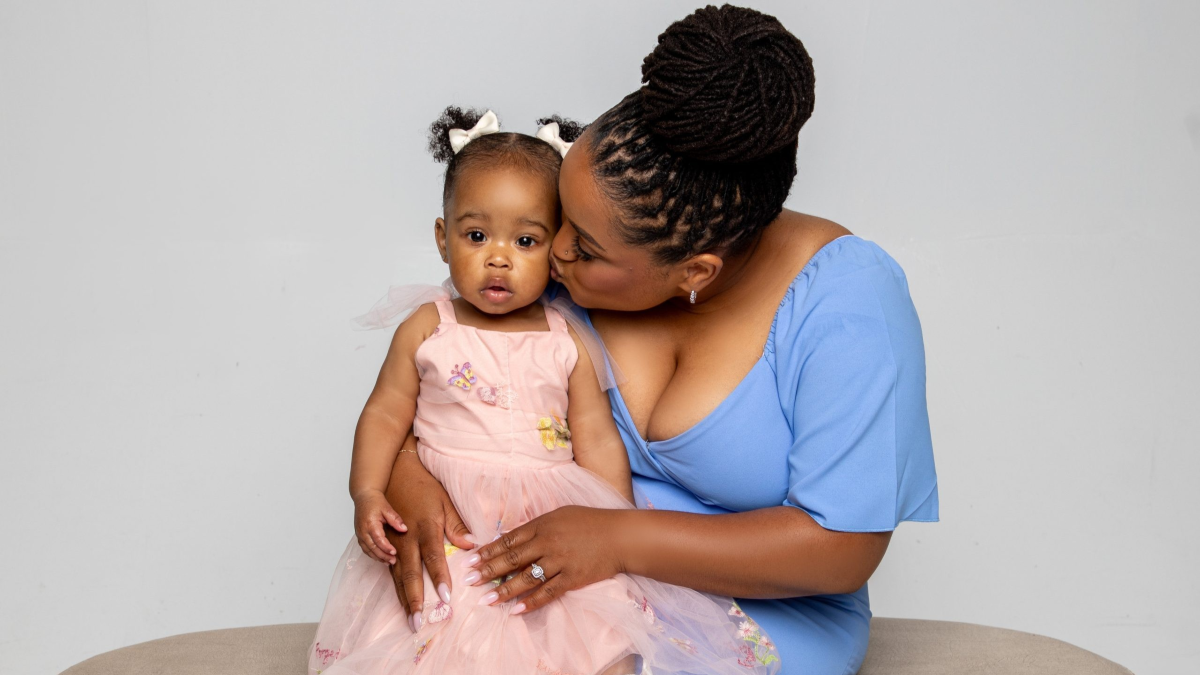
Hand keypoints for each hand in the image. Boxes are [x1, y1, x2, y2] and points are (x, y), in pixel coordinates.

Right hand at [352, 489, 405, 563]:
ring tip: (388, 562)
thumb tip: (404, 529)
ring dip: (377, 557)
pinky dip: (372, 554)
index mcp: (370, 524)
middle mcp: (362, 531)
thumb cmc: (375, 502)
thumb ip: (395, 520)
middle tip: (393, 561)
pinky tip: (380, 557)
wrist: (364, 497)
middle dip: (382, 556)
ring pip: (367, 550)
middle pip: (372, 548)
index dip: (386, 547)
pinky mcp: (359, 536)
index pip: (378, 539)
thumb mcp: (387, 508)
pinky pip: (365, 548)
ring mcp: (359, 534)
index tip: (394, 552)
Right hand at [382, 447, 473, 632]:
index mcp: (425, 527)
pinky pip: (389, 570)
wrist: (394, 472)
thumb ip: (457, 525)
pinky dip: (395, 588)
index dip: (439, 578)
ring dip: (404, 600)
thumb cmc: (423, 486)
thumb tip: (472, 546)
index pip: (434, 557)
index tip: (447, 599)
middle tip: (419, 623)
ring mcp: (393, 543)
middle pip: (410, 574)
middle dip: (415, 600)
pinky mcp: (386, 544)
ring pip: (397, 577)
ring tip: (410, 620)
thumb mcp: (444, 501)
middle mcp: (406, 538)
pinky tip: (401, 603)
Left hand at [467, 505, 626, 614]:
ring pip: (525, 578)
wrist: (619, 536)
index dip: (488, 550)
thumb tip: (511, 536)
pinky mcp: (572, 578)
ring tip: (486, 600)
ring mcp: (559, 561)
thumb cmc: (590, 522)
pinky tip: (515, 610)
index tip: (470, 559)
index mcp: (542, 524)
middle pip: (512, 559)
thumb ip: (536, 525)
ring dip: (503, 590)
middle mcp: (547, 542)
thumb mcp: (560, 514)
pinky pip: (547, 592)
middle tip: (469, 580)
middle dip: (487, 570)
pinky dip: (531, 602)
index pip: (508, 539)